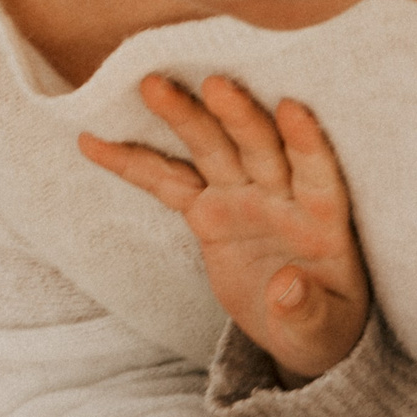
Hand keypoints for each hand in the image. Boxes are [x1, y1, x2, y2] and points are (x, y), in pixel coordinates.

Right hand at [80, 75, 370, 384]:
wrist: (297, 329)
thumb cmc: (321, 325)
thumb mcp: (320, 332)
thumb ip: (307, 311)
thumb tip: (287, 288)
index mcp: (322, 220)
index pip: (317, 173)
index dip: (306, 142)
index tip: (292, 109)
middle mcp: (280, 195)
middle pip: (258, 148)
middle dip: (237, 116)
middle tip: (213, 84)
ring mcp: (241, 196)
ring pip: (212, 149)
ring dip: (185, 117)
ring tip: (152, 85)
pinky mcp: (206, 210)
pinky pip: (166, 183)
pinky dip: (133, 163)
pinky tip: (94, 142)